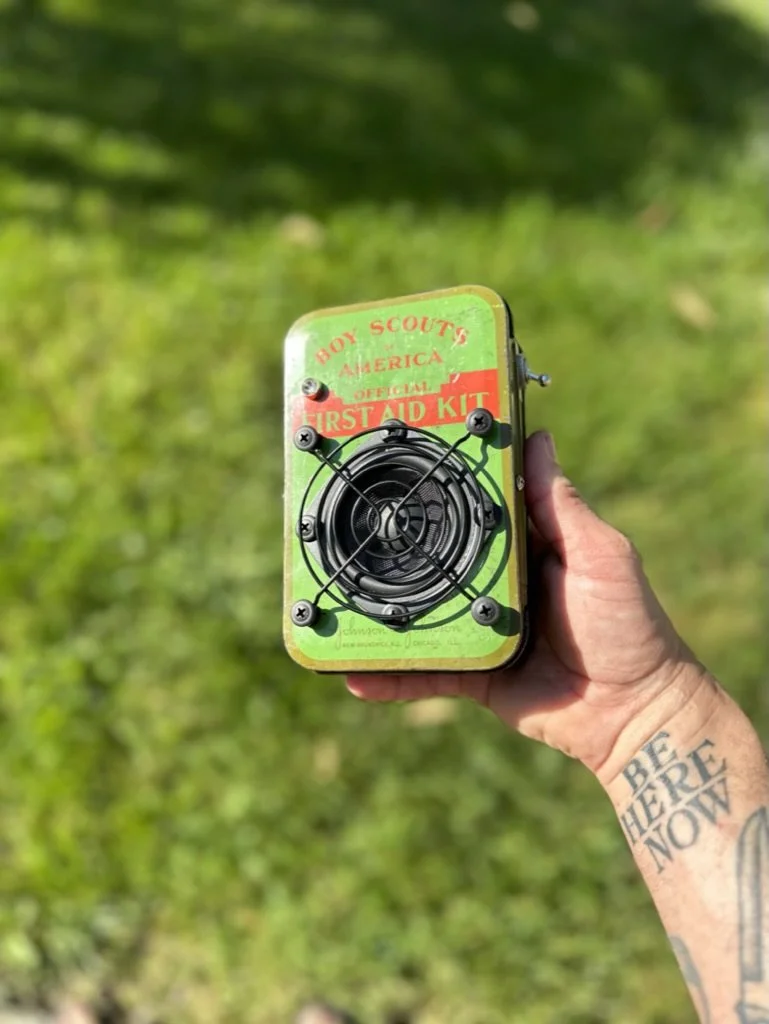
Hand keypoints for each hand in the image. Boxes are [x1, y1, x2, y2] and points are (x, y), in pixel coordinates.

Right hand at [347, 431, 716, 781]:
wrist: (632, 713)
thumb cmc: (628, 627)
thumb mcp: (600, 555)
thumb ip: (562, 506)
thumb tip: (540, 439)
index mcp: (523, 546)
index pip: (473, 506)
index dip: (439, 486)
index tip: (398, 460)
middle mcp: (494, 583)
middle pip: (433, 558)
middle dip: (389, 544)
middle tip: (341, 523)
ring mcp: (477, 627)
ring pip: (418, 614)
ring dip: (376, 610)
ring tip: (331, 596)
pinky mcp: (471, 672)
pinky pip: (424, 672)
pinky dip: (391, 674)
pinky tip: (355, 673)